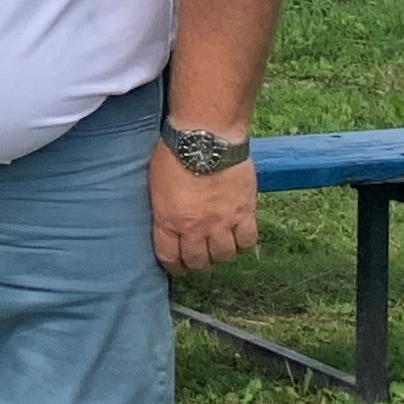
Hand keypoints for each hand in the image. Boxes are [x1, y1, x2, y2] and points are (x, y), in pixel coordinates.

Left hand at [149, 138, 258, 273]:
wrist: (206, 138)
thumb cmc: (175, 152)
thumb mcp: (155, 183)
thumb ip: (161, 207)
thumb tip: (164, 220)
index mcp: (168, 219)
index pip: (170, 256)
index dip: (174, 266)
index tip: (177, 266)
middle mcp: (195, 227)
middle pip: (198, 261)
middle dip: (197, 263)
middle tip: (199, 257)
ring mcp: (222, 222)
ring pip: (224, 256)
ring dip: (220, 255)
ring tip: (219, 247)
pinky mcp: (245, 212)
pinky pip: (248, 241)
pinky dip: (244, 244)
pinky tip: (239, 239)